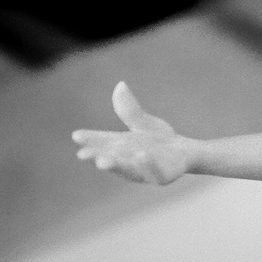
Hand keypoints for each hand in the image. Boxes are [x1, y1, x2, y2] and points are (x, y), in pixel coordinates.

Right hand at [73, 82, 192, 184]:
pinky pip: (155, 172)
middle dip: (98, 157)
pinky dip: (147, 165)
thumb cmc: (158, 139)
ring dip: (117, 166)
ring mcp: (144, 170)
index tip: (77, 135)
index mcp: (120, 147)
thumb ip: (129, 109)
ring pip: (129, 170)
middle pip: (111, 159)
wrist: (185, 152)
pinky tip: (142, 156)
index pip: (102, 142)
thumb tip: (120, 85)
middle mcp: (128, 161)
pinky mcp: (162, 176)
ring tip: (104, 161)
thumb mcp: (142, 122)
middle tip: (83, 155)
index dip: (90, 140)